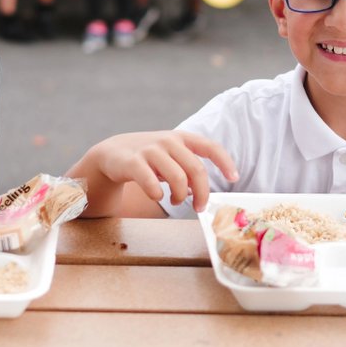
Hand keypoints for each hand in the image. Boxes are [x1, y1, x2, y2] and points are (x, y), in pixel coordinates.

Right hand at [83, 130, 237, 212]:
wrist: (111, 153)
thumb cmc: (147, 159)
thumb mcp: (170, 158)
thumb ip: (187, 170)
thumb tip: (201, 191)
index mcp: (181, 139)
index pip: (210, 147)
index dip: (225, 162)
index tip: (234, 178)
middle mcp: (168, 141)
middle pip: (196, 169)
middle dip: (202, 192)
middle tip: (200, 208)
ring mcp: (150, 150)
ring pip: (177, 178)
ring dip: (180, 196)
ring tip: (175, 201)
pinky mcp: (132, 162)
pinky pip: (151, 183)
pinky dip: (158, 194)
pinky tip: (157, 196)